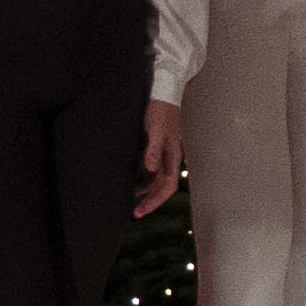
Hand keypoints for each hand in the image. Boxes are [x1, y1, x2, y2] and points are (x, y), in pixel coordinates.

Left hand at [134, 100, 186, 217]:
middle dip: (150, 201)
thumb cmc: (161, 110)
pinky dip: (145, 180)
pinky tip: (134, 183)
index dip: (155, 200)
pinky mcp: (157, 148)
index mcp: (172, 156)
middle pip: (163, 187)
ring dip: (147, 193)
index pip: (168, 186)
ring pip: (158, 180)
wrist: (164, 93)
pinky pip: (153, 171)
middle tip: (135, 213)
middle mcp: (170, 158)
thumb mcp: (156, 130)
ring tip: (133, 201)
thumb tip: (150, 170)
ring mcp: (164, 154)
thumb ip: (153, 150)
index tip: (140, 210)